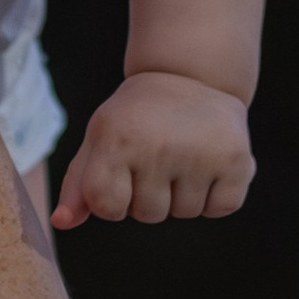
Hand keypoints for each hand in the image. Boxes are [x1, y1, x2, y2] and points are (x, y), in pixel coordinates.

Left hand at [52, 71, 255, 226]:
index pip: (107, 208)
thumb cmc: (136, 117)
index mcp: (118, 140)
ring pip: (185, 212)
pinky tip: (208, 163)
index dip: (113, 199)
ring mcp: (201, 153)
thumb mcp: (100, 139)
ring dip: (182, 195)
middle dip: (150, 194)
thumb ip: (78, 185)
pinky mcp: (237, 160)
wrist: (190, 76)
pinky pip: (220, 208)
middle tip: (158, 155)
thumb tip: (61, 222)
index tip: (121, 172)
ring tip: (183, 155)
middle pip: (148, 214)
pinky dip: (215, 195)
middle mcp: (159, 146)